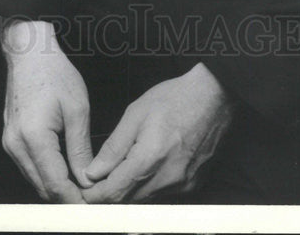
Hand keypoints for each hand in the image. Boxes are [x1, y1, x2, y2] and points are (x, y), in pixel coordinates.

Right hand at [1, 19, 93, 202]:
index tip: (93, 206)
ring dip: (56, 187)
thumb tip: (87, 179)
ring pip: (35, 179)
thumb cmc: (55, 73)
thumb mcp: (77, 109)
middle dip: (66, 197)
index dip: (75, 199)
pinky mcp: (11, 139)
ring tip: (82, 188)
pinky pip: (29, 166)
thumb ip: (80, 148)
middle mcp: (16, 144)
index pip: (55, 183)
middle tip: (91, 200)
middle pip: (42, 187)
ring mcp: (10, 142)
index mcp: (34, 136)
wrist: (30, 53)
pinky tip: (65, 171)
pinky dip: (46, 173)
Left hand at [82, 62, 234, 202]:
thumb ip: (113, 147)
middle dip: (111, 195)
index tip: (85, 194)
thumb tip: (94, 172)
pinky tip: (147, 169)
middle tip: (98, 183)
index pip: (115, 192)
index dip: (95, 196)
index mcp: (150, 159)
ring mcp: (183, 185)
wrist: (214, 97)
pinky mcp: (193, 185)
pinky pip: (164, 195)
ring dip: (130, 192)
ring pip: (146, 200)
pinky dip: (150, 187)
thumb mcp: (136, 114)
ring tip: (120, 173)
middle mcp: (168, 178)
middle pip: (129, 201)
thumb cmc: (175, 99)